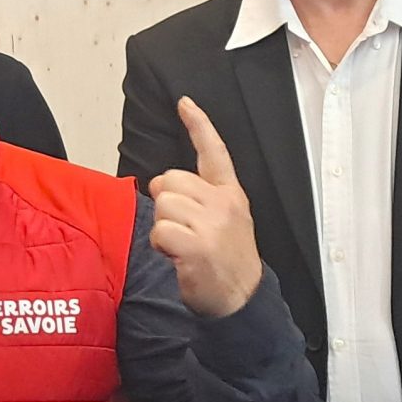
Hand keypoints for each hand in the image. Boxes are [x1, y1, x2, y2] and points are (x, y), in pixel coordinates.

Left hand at [147, 98, 260, 320]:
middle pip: (169, 180)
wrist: (241, 298)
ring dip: (163, 227)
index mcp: (231, 194)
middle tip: (183, 228)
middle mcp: (223, 204)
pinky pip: (160, 231)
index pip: (214, 152)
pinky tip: (177, 256)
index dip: (199, 125)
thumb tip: (163, 183)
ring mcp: (212, 224)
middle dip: (166, 203)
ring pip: (162, 205)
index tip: (185, 103)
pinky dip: (161, 245)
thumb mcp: (226, 220)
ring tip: (182, 244)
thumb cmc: (226, 259)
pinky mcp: (198, 246)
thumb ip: (201, 197)